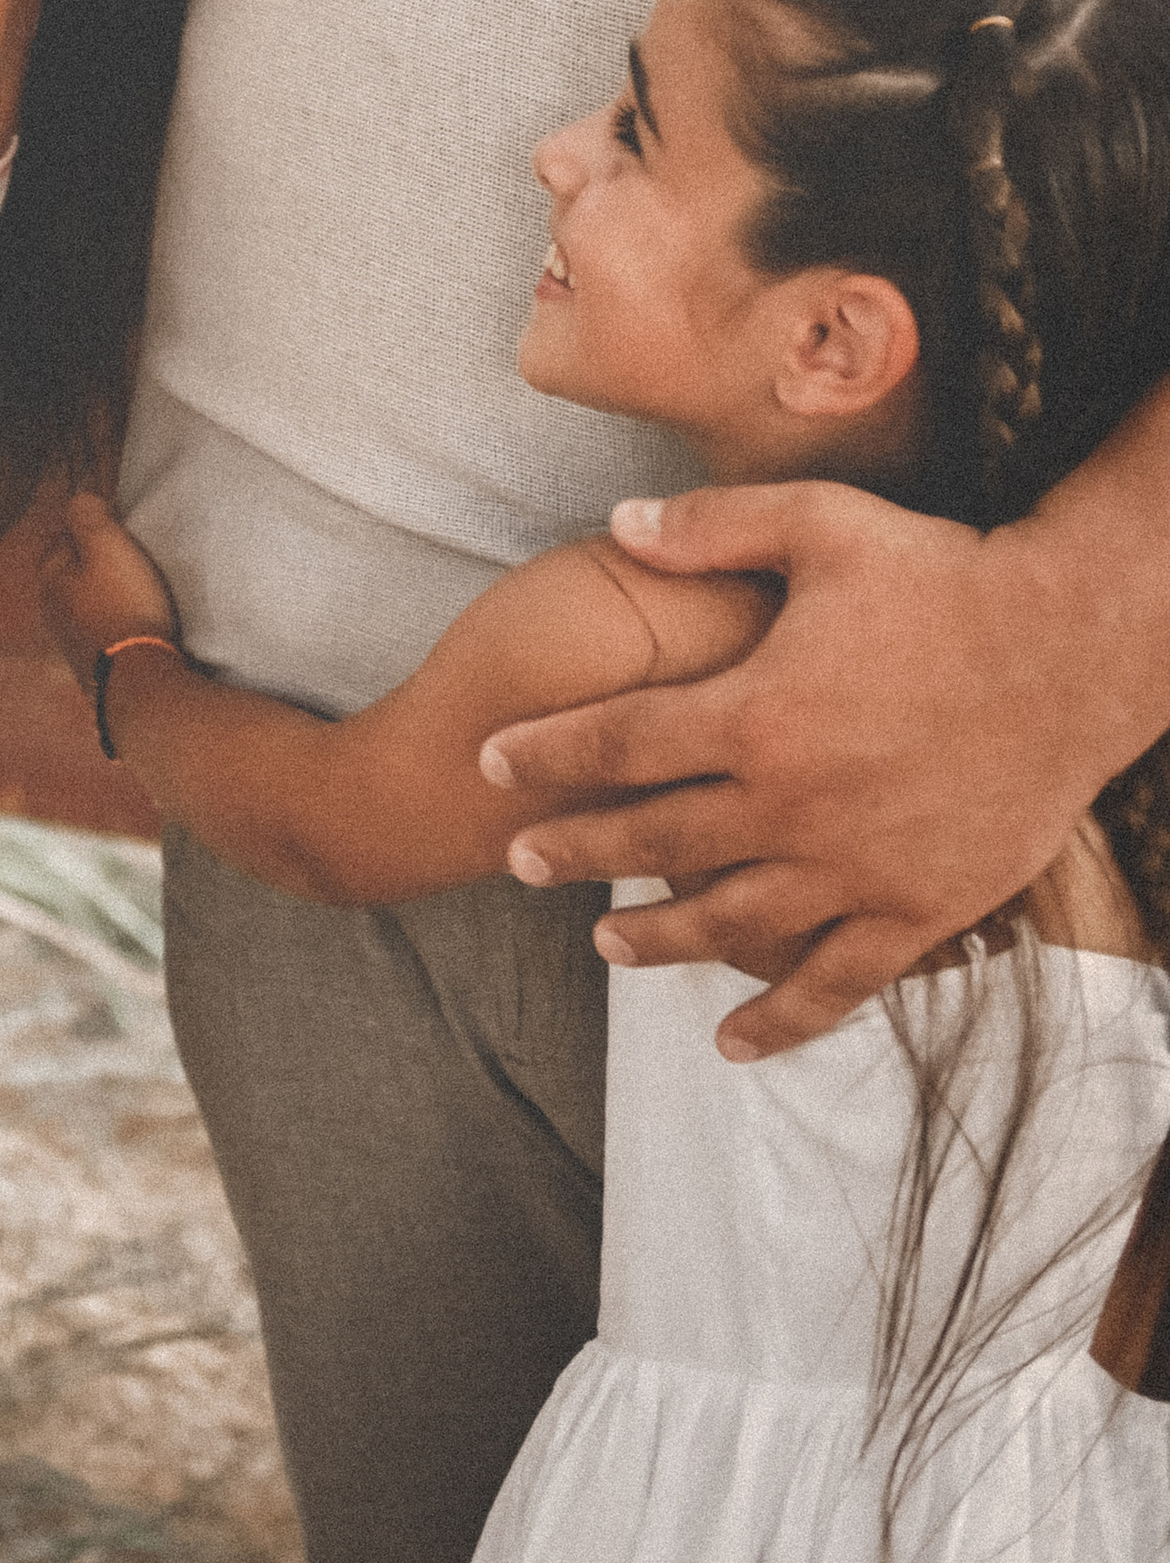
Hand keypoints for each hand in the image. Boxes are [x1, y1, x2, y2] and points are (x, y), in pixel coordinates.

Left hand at [38, 489, 181, 671]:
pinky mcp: (94, 666)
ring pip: (85, 604)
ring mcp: (71, 643)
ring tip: (137, 589)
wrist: (139, 681)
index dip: (88, 526)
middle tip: (128, 555)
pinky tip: (135, 622)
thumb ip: (88, 514)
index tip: (117, 526)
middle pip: (71, 574)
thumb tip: (80, 500)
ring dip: (106, 594)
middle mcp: (52, 612)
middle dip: (94, 562)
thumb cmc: (124, 605)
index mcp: (50, 579)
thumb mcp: (106, 545)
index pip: (61, 537)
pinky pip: (101, 631)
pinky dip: (115, 621)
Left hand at [484, 481, 1127, 1060]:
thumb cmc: (946, 575)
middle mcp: (792, 803)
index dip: (542, 754)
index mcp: (756, 711)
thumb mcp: (822, 523)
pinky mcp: (918, 908)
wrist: (1076, 647)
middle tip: (516, 863)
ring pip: (730, 921)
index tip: (486, 764)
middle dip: (575, 849)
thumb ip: (712, 526)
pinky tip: (733, 1042)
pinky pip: (836, 980)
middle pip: (654, 837)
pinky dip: (780, 1019)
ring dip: (659, 936)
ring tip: (604, 943)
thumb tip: (617, 519)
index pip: (616, 741)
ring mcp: (854, 866)